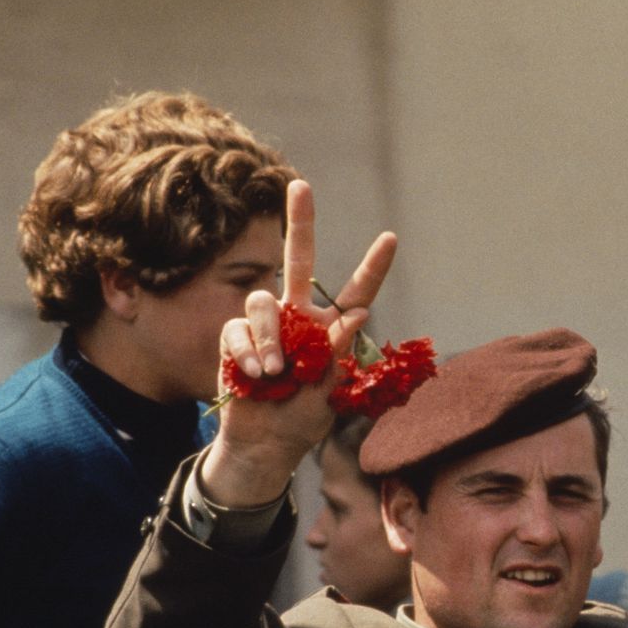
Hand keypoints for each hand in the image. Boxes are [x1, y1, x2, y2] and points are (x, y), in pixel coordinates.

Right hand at [205, 180, 396, 505]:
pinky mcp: (236, 337)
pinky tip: (257, 375)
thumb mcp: (330, 390)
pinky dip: (249, 352)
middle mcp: (298, 316)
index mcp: (330, 329)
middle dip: (299, 222)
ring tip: (277, 372)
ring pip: (262, 302)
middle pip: (296, 260)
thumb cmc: (303, 417)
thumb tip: (357, 313)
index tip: (391, 238)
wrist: (265, 441)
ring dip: (271, 337)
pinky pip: (238, 329)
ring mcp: (266, 324)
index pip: (355, 292)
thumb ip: (340, 352)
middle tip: (301, 186)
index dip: (372, 267)